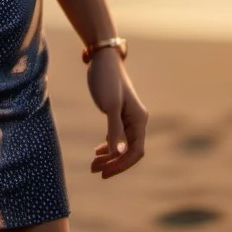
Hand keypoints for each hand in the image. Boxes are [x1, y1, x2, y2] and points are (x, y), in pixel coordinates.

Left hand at [86, 48, 148, 178]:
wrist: (102, 58)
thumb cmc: (106, 80)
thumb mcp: (110, 105)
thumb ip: (115, 130)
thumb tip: (120, 153)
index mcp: (139, 120)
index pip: (135, 152)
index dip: (121, 165)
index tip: (104, 173)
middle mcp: (137, 120)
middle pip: (129, 151)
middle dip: (113, 162)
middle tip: (93, 169)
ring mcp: (128, 117)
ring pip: (122, 145)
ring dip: (109, 156)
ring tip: (92, 164)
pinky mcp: (118, 113)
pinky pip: (117, 136)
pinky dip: (109, 146)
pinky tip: (98, 151)